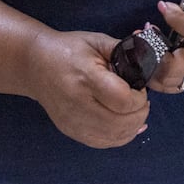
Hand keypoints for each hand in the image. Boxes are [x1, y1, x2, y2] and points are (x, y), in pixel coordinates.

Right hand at [23, 30, 149, 147]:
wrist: (34, 64)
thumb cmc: (68, 49)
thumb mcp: (96, 41)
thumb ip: (124, 50)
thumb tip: (149, 59)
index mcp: (85, 77)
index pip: (122, 100)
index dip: (138, 97)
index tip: (139, 87)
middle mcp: (78, 103)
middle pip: (120, 122)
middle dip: (140, 114)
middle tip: (142, 101)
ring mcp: (73, 121)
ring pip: (113, 137)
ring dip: (133, 127)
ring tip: (135, 112)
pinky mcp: (71, 131)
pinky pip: (103, 143)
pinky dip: (120, 137)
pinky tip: (127, 125)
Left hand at [147, 0, 183, 92]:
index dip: (174, 17)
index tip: (163, 4)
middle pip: (173, 68)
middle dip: (152, 54)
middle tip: (144, 33)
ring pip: (169, 82)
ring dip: (151, 67)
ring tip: (142, 47)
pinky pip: (174, 86)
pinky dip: (158, 77)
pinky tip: (150, 59)